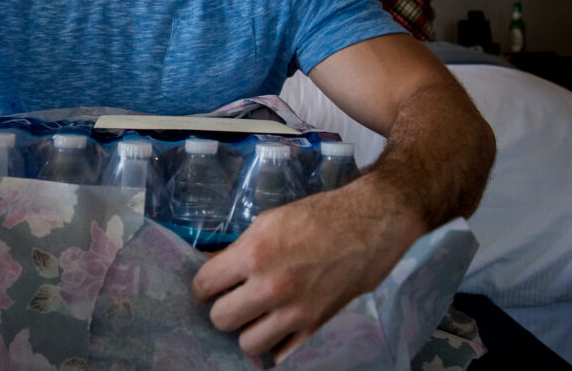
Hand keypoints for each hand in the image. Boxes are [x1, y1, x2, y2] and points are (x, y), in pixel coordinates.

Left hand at [190, 175, 425, 362]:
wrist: (368, 226)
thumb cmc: (318, 217)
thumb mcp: (268, 221)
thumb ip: (238, 249)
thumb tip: (211, 267)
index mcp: (254, 254)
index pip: (204, 286)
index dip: (204, 285)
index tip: (210, 285)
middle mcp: (271, 287)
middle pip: (220, 319)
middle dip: (223, 307)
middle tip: (234, 297)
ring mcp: (295, 312)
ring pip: (247, 343)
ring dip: (248, 329)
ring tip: (257, 313)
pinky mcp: (316, 327)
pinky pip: (281, 354)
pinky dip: (275, 344)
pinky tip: (277, 327)